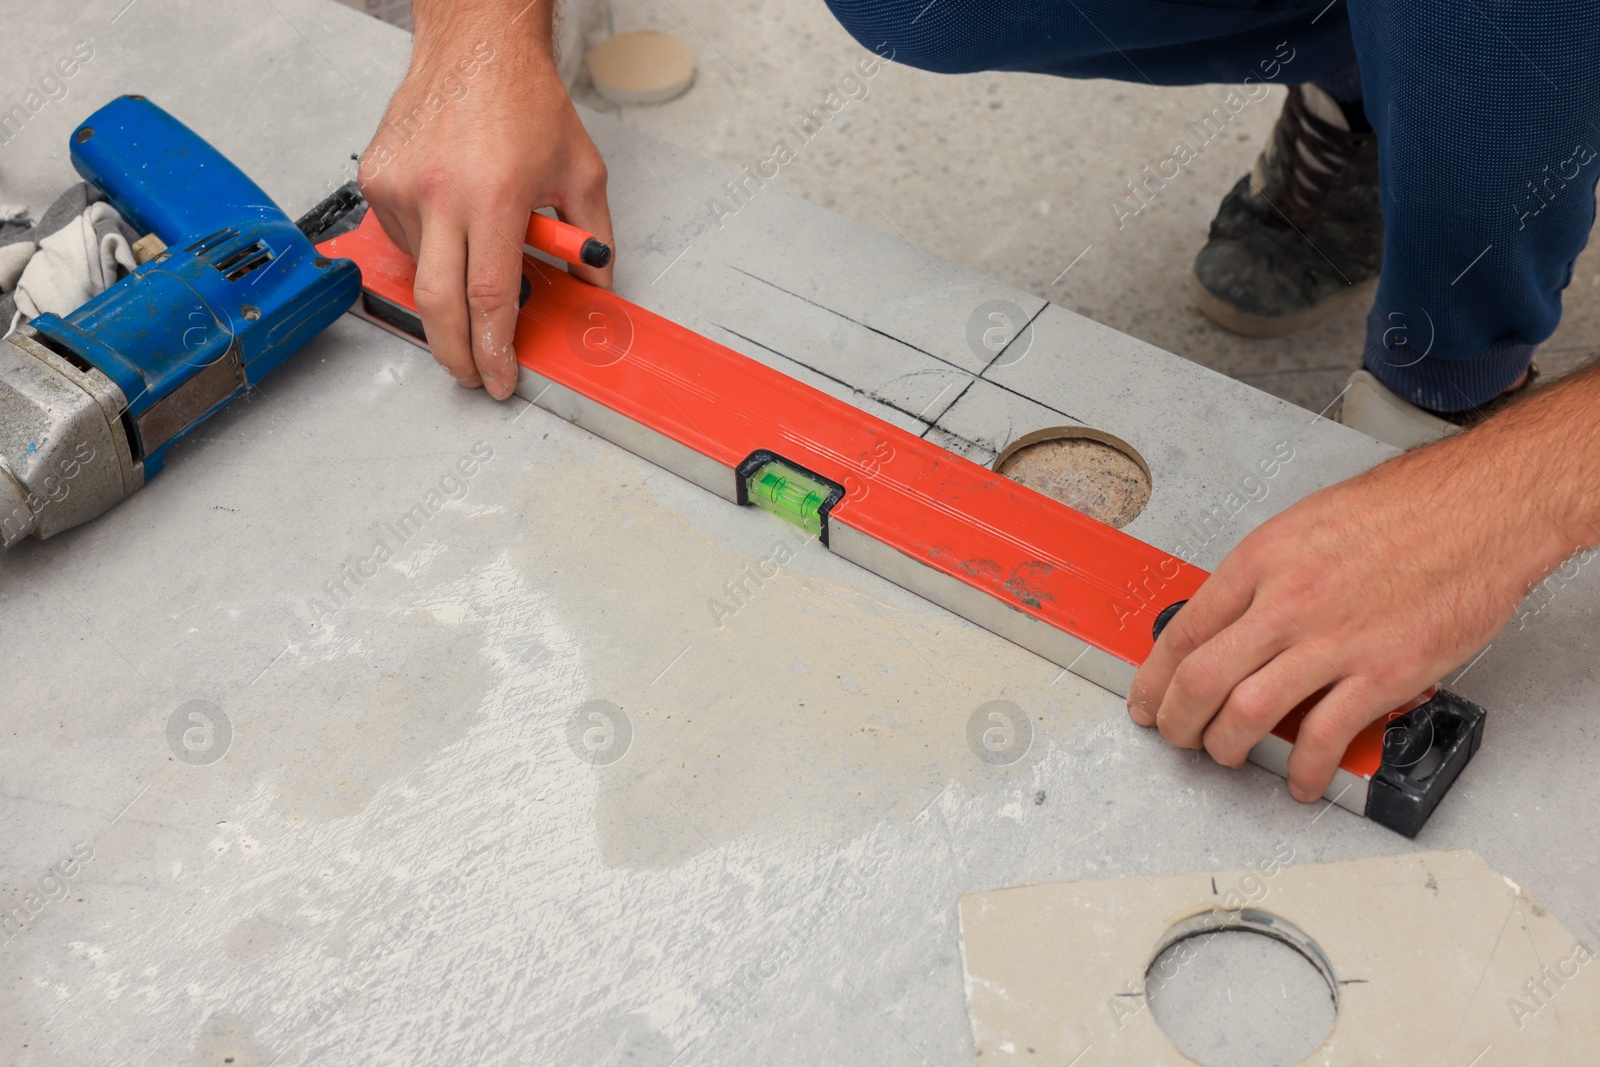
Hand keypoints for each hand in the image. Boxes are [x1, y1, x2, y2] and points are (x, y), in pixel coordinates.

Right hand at [359, 14, 612, 399]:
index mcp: (493, 195)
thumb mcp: (581, 173)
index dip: (494, 349)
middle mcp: (439, 193)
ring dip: (451, 284)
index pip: (489, 297)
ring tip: (479, 249)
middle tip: (474, 374)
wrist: (475, 45)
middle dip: (456, 354)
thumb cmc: (525, 100)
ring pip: (423, 271)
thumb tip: (594, 289)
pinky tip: (453, 220)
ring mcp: (400, 187)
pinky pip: (404, 240)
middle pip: (438, 304)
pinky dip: (431, 249)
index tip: (500, 377)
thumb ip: (591, 240)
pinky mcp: (377, 180)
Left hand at [1127, 425, 1571, 801]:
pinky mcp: (1382, 673)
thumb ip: (1263, 574)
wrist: (1481, 509)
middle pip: (1200, 679)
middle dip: (1176, 721)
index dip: (1154, 678)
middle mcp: (1286, 602)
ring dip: (1224, 747)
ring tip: (1225, 755)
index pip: (1183, 631)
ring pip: (1246, 713)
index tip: (1147, 700)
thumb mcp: (1305, 525)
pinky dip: (1304, 770)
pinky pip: (1325, 737)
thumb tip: (1231, 616)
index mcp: (1261, 561)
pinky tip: (1300, 780)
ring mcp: (1332, 641)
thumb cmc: (1404, 509)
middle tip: (1176, 737)